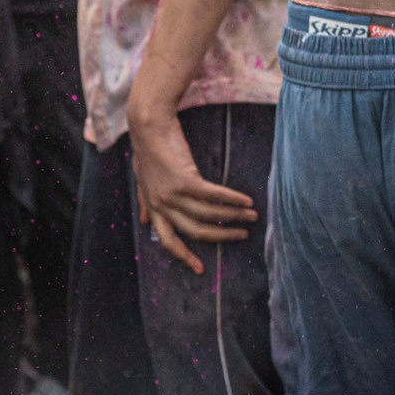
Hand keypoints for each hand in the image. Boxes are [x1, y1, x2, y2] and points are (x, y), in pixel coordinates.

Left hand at [128, 109, 255, 274]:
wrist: (148, 125)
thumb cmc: (148, 149)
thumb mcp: (143, 180)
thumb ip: (146, 201)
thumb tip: (146, 223)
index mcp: (154, 208)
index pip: (169, 241)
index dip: (185, 256)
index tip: (200, 269)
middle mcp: (163, 205)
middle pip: (195, 231)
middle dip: (221, 236)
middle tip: (242, 236)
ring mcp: (173, 193)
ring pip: (208, 214)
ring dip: (233, 216)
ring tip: (252, 216)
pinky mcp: (185, 179)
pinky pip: (214, 195)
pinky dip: (232, 199)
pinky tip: (246, 200)